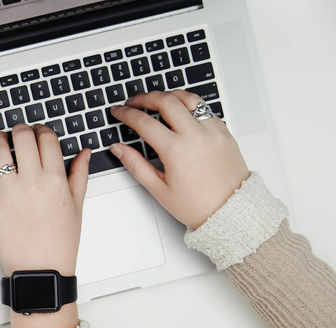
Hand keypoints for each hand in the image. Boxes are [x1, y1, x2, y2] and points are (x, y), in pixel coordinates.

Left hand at [0, 124, 90, 327]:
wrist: (40, 270)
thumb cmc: (59, 243)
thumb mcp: (76, 206)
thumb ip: (79, 174)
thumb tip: (84, 152)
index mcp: (55, 180)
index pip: (47, 138)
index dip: (42, 129)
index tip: (39, 131)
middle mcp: (31, 182)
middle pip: (23, 137)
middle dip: (20, 129)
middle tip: (18, 131)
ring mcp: (8, 193)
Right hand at [109, 90, 249, 229]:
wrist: (230, 210)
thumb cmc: (197, 205)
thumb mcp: (158, 189)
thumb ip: (135, 164)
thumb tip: (118, 149)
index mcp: (176, 150)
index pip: (144, 122)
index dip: (126, 113)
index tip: (118, 111)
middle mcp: (195, 135)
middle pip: (166, 100)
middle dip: (145, 97)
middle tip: (134, 101)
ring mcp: (212, 130)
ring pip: (188, 98)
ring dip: (169, 95)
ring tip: (157, 100)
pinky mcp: (224, 131)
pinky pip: (204, 109)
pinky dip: (189, 106)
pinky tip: (181, 113)